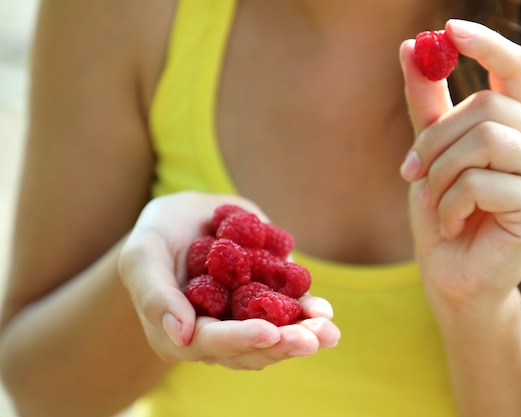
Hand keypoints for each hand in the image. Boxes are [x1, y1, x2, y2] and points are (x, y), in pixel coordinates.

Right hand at [118, 191, 339, 369]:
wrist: (187, 217)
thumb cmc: (157, 234)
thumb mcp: (143, 254)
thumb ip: (154, 293)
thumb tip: (181, 334)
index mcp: (181, 333)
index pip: (211, 343)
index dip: (240, 339)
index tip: (269, 332)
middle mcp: (216, 334)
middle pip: (251, 348)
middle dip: (283, 344)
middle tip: (313, 338)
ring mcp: (244, 318)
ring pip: (275, 336)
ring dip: (303, 334)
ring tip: (328, 330)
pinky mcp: (266, 300)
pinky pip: (289, 312)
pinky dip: (307, 312)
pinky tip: (325, 312)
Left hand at [399, 20, 520, 314]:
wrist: (453, 276)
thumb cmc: (444, 215)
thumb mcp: (430, 154)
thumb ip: (427, 105)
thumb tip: (410, 46)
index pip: (514, 68)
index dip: (483, 43)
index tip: (447, 28)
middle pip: (486, 107)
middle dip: (434, 142)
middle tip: (410, 173)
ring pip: (483, 141)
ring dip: (440, 176)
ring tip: (435, 203)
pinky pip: (479, 182)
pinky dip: (449, 204)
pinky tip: (454, 224)